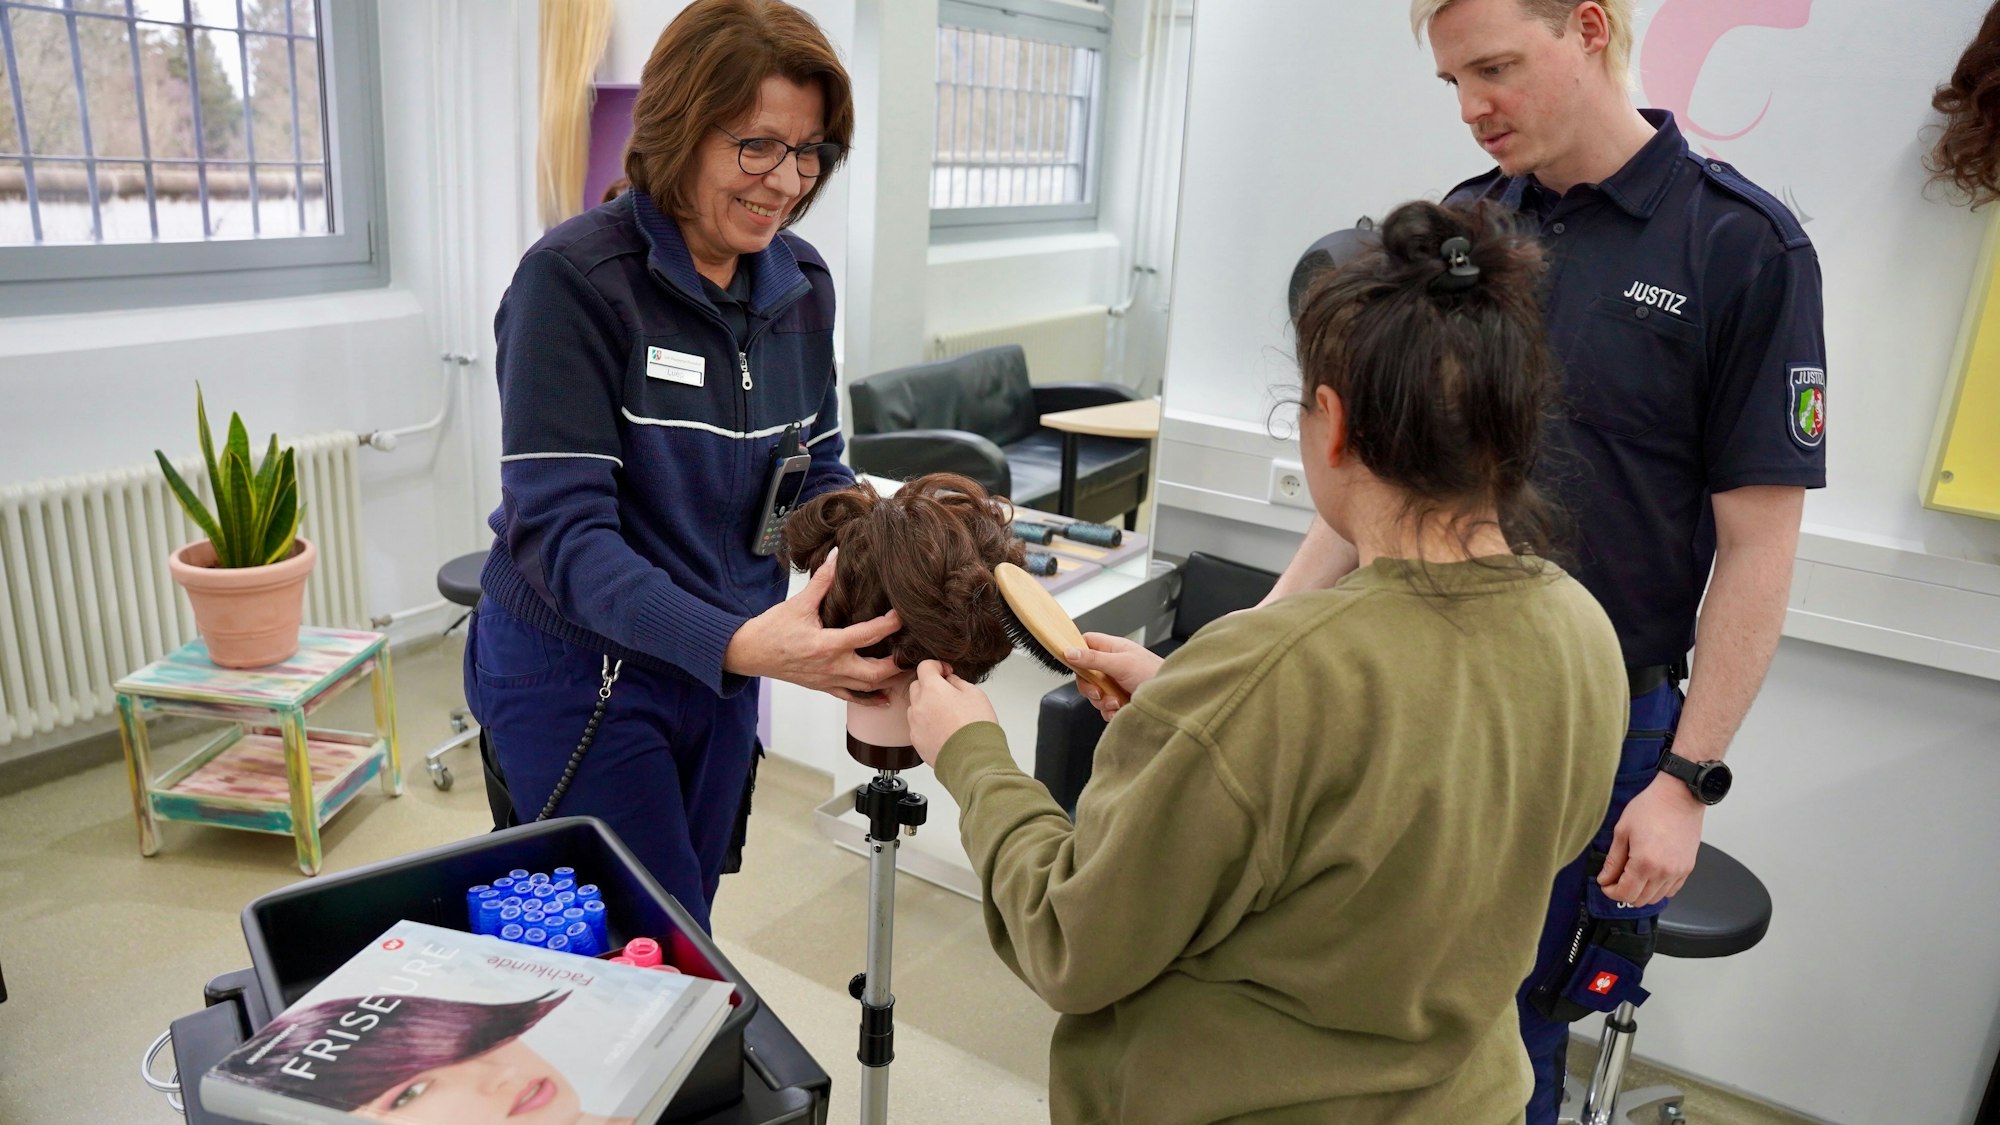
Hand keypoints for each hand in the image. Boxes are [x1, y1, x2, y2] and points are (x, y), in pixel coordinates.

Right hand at [724, 547, 902, 703]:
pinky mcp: (824, 687)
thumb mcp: (799, 603)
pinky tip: (886, 698)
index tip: (904, 615)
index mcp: (826, 644)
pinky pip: (851, 698)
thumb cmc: (772, 629)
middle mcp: (831, 666)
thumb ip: (823, 581)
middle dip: (898, 664)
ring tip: (908, 671)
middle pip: (875, 672)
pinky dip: (871, 699)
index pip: (867, 635)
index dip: (889, 625)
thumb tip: (837, 554)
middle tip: (916, 652)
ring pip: (867, 688)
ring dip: (889, 681)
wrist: (750, 653)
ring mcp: (828, 680)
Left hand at [907, 660, 997, 766]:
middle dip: (930, 686)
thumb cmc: (976, 728)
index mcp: (932, 689)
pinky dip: (926, 724)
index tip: (945, 672)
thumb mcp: (976, 694)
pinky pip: (917, 726)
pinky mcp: (916, 741)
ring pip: (915, 707)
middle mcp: (919, 705)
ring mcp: (915, 725)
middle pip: (917, 686)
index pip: (925, 666)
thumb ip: (958, 682)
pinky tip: (943, 730)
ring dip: (926, 706)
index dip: (937, 666)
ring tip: (947, 715)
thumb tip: (951, 681)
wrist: (973, 760)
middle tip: (947, 693)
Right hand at [1063, 633, 1163, 720]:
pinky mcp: (1119, 699)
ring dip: (1102, 701)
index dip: (1076, 651)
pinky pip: (1104, 707)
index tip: (1072, 663)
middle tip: (1099, 691)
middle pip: (1085, 673)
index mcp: (1113, 648)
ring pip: (1094, 693)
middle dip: (1090, 687)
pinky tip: (1120, 709)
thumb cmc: (1154, 673)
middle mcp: (1112, 664)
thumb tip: (1070, 652)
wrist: (1172, 699)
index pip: (1086, 643)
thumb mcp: (1121, 663)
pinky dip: (1109, 711)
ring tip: (1117, 701)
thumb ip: (1094, 659)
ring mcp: (1115, 682)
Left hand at [1597, 772, 1705, 907]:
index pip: (1625, 894)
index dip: (1611, 892)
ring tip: (1632, 875)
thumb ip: (1613, 860)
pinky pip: (1671, 890)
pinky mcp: (1687, 868)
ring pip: (1656, 898)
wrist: (1679, 796)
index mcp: (1645, 863)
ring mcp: (1678, 872)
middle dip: (1624, 893)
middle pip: (1639, 900)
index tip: (1605, 884)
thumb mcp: (1622, 831)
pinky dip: (1658, 888)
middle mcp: (1664, 872)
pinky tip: (1649, 874)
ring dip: (1641, 892)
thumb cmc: (1651, 807)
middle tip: (1615, 879)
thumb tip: (1605, 878)